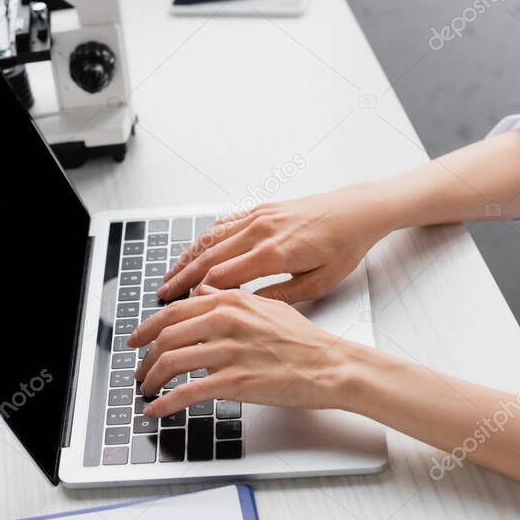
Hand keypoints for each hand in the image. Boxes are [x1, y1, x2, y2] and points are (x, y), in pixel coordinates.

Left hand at [127, 286, 359, 417]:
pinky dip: (165, 403)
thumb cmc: (303, 340)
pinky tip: (156, 410)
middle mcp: (224, 322)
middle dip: (145, 357)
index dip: (147, 327)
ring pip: (170, 363)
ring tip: (146, 391)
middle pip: (165, 337)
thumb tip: (203, 289)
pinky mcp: (235, 382)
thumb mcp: (265, 305)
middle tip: (138, 370)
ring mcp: (228, 352)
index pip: (174, 311)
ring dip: (151, 380)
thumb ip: (229, 297)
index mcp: (229, 302)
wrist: (329, 366)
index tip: (136, 340)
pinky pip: (187, 393)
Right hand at [158, 185, 396, 303]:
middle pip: (208, 257)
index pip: (223, 276)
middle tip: (161, 295)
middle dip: (181, 278)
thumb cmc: (344, 247)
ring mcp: (258, 217)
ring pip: (210, 238)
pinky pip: (224, 224)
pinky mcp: (261, 209)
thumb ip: (280, 295)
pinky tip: (195, 251)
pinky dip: (205, 239)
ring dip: (186, 258)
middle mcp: (260, 231)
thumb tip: (247, 306)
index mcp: (274, 253)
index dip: (200, 294)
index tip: (184, 309)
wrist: (358, 210)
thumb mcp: (318, 282)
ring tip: (169, 275)